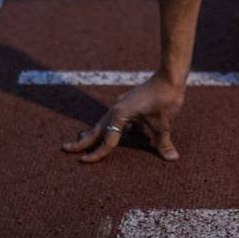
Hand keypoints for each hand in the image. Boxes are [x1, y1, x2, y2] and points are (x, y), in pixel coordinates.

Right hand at [61, 73, 183, 163]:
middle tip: (65, 148)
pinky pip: (119, 119)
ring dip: (96, 133)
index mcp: (120, 114)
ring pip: (105, 123)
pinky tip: (124, 133)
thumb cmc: (165, 99)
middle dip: (83, 141)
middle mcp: (117, 109)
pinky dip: (117, 128)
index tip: (83, 161)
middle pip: (97, 129)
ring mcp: (122, 104)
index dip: (96, 154)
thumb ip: (163, 143)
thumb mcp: (163, 124)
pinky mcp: (130, 102)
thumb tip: (172, 158)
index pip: (107, 141)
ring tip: (82, 140)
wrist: (170, 76)